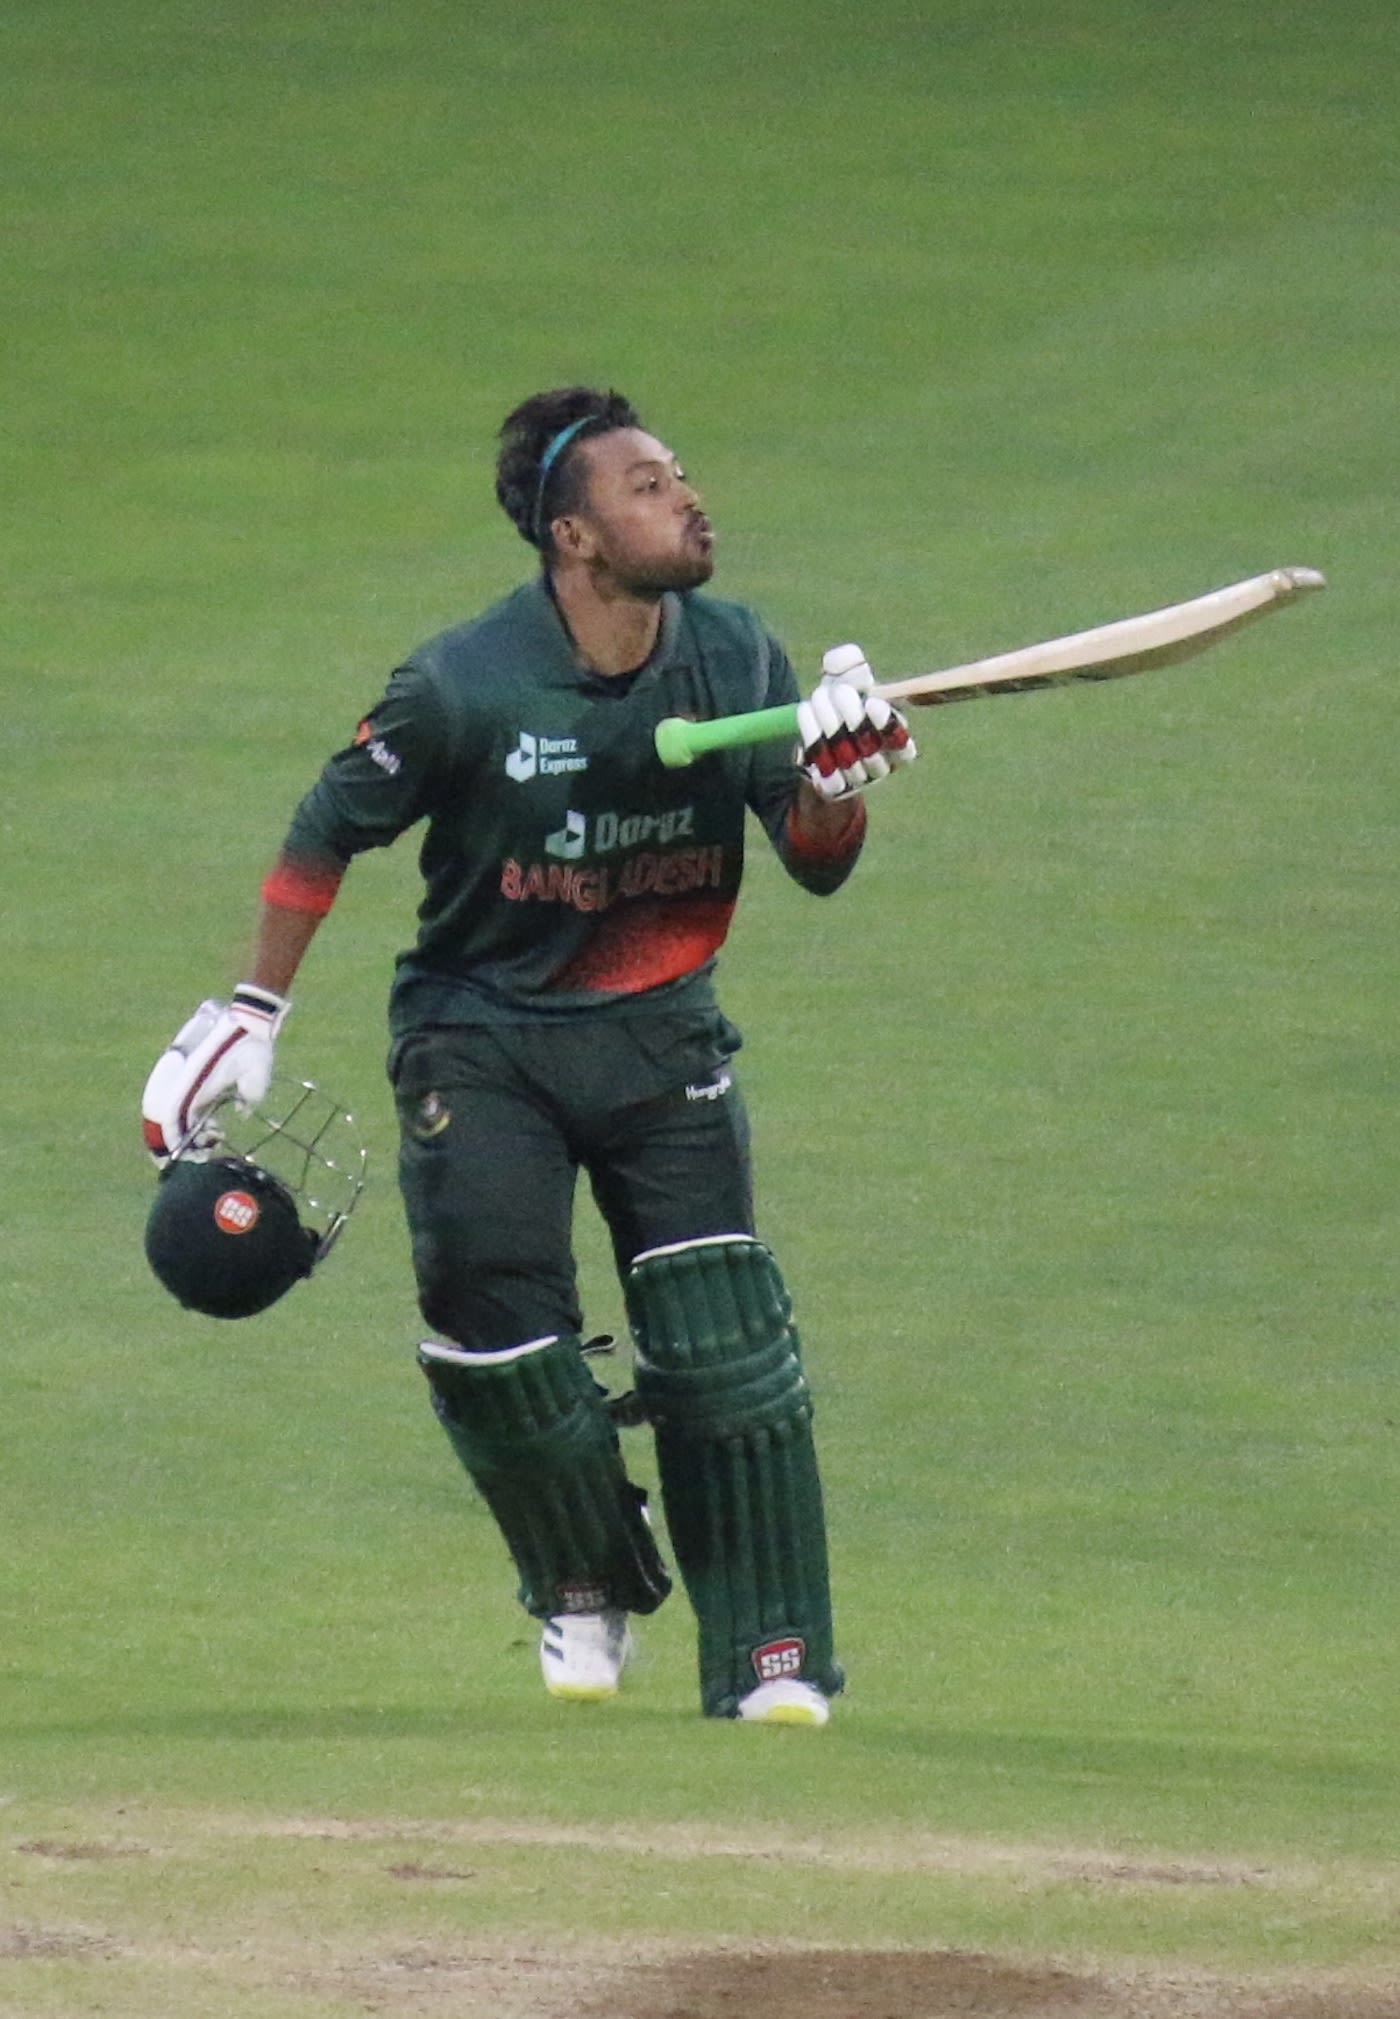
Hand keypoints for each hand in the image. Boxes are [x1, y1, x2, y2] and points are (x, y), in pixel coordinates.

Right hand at [141, 985, 288, 1165]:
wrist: (247, 1020)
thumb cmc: (253, 1047)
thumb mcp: (258, 1074)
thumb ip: (250, 1095)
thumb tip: (242, 1113)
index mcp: (195, 1084)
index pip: (174, 1120)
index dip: (174, 1142)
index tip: (185, 1158)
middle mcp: (185, 1082)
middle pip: (165, 1119)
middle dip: (171, 1142)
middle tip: (192, 1157)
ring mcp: (185, 1077)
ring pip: (170, 1112)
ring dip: (182, 1131)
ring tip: (209, 1140)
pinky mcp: (191, 1075)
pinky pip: (180, 1102)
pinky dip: (188, 1119)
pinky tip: (213, 1127)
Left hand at [795, 644, 917, 799]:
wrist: (812, 737)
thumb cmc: (837, 705)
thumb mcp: (843, 679)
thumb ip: (849, 663)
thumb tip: (849, 659)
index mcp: (896, 743)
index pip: (902, 745)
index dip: (888, 726)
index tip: (871, 703)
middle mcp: (881, 765)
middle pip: (869, 748)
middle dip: (848, 715)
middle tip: (830, 692)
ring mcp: (857, 781)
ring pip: (845, 758)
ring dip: (825, 724)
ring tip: (813, 702)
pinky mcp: (833, 789)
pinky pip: (824, 771)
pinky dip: (812, 743)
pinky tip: (806, 726)